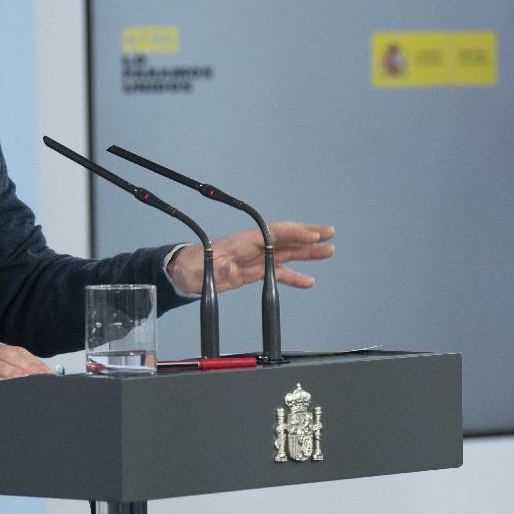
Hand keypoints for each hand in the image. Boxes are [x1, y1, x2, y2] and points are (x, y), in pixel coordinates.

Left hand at [167, 222, 334, 295]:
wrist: (184, 272)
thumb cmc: (192, 267)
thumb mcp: (201, 270)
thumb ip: (217, 269)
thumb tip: (228, 268)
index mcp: (242, 242)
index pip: (273, 233)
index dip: (294, 233)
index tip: (313, 235)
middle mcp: (252, 247)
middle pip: (286, 238)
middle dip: (308, 235)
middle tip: (329, 233)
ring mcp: (254, 258)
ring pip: (287, 252)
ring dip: (308, 252)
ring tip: (329, 251)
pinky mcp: (253, 271)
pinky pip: (278, 271)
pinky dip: (294, 276)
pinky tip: (309, 281)